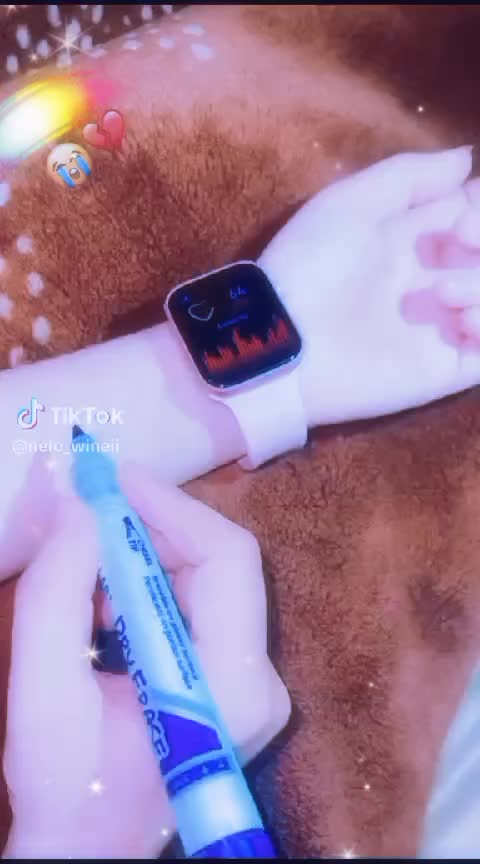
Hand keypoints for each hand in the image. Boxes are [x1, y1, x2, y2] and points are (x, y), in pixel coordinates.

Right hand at [3, 467, 289, 858]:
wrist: (89, 846)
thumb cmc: (68, 786)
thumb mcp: (44, 690)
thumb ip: (57, 589)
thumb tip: (73, 500)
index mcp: (231, 684)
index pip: (224, 556)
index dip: (168, 506)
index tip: (107, 479)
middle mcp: (259, 676)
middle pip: (216, 559)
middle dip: (147, 524)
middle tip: (85, 504)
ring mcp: (250, 677)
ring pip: (202, 573)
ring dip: (139, 554)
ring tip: (80, 567)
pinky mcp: (230, 675)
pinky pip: (193, 599)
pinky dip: (144, 582)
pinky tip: (98, 601)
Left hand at [258, 146, 479, 426]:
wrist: (287, 343)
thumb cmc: (311, 266)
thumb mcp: (350, 203)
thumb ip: (410, 176)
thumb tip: (467, 160)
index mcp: (414, 239)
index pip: (474, 213)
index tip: (464, 214)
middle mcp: (435, 279)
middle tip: (462, 241)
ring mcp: (442, 326)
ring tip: (446, 295)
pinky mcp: (445, 369)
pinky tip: (462, 324)